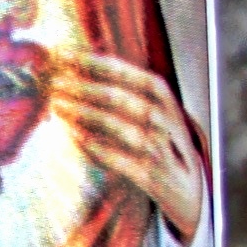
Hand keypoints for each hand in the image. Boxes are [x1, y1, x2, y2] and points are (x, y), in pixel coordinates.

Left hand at [50, 52, 207, 240]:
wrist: (191, 192)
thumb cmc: (164, 145)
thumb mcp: (156, 115)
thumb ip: (128, 94)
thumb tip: (79, 71)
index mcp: (168, 103)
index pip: (136, 76)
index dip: (102, 64)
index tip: (67, 55)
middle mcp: (168, 125)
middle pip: (126, 100)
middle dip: (88, 88)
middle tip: (55, 82)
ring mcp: (163, 152)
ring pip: (124, 129)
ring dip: (89, 115)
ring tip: (58, 106)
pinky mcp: (153, 178)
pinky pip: (125, 162)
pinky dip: (101, 149)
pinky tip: (76, 138)